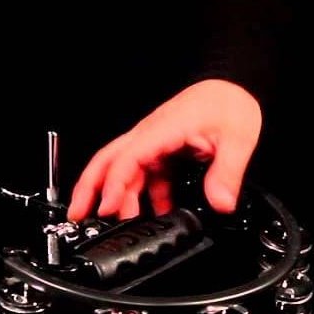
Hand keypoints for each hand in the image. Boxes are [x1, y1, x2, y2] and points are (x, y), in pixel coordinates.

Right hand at [67, 79, 261, 221]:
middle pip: (108, 160)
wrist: (233, 88)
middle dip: (89, 188)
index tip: (109, 208)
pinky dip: (144, 195)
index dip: (115, 185)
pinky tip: (154, 214)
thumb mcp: (236, 139)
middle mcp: (150, 135)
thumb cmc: (229, 103)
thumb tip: (220, 203)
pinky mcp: (162, 150)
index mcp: (161, 129)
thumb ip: (226, 173)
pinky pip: (145, 174)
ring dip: (118, 197)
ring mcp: (154, 142)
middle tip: (77, 215)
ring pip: (124, 170)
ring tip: (116, 225)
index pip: (127, 158)